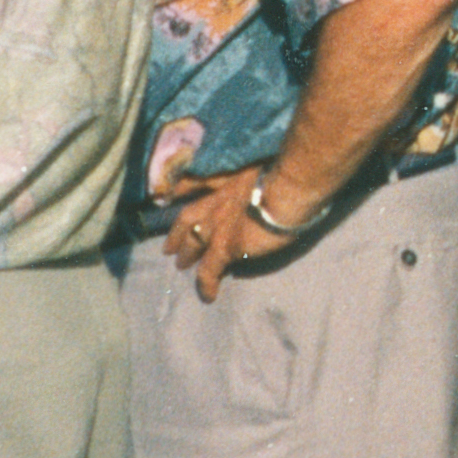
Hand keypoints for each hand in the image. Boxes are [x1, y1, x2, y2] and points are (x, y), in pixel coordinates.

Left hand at [151, 157, 326, 300]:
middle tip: (170, 246)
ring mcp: (217, 224)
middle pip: (189, 216)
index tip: (169, 195)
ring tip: (180, 265)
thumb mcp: (265, 162)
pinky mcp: (225, 247)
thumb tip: (266, 181)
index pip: (198, 182)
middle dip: (179, 231)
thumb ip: (257, 172)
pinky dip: (207, 283)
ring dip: (186, 253)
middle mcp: (216, 199)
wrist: (287, 189)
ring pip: (193, 242)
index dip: (182, 189)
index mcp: (227, 177)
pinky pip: (210, 269)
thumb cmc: (286, 170)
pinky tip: (208, 295)